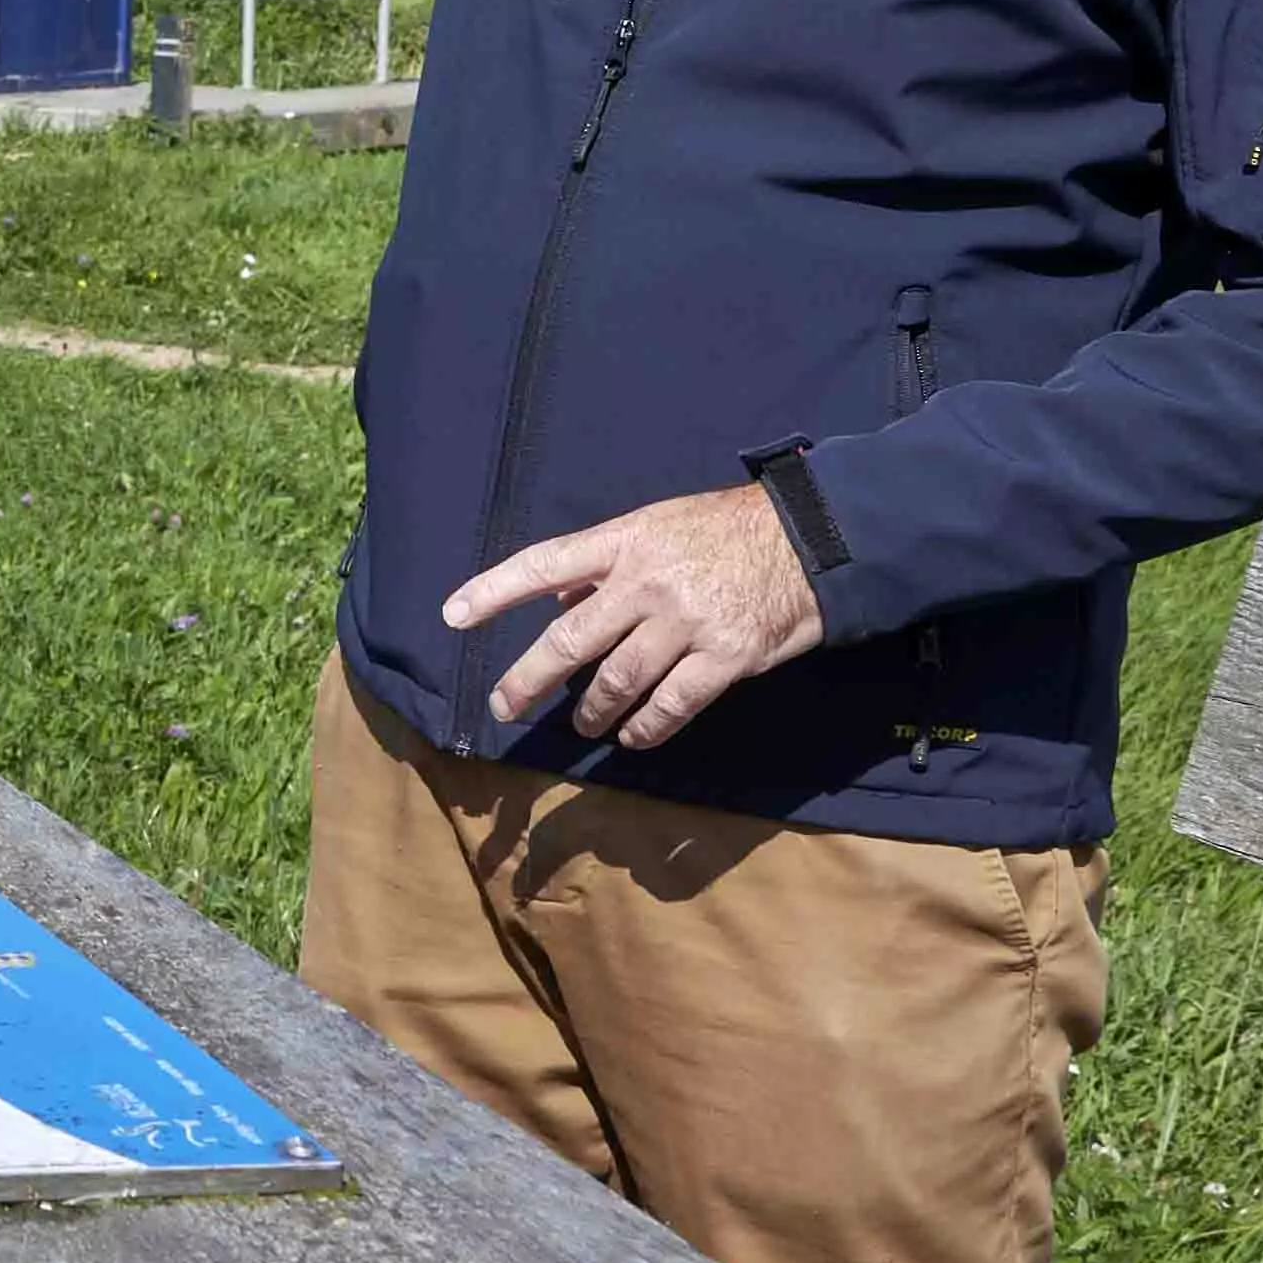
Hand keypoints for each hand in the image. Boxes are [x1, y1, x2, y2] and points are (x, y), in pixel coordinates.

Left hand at [444, 482, 825, 750]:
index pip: (544, 564)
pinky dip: (646, 729)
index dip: (494, 590)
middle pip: (570, 639)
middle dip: (529, 679)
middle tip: (505, 706)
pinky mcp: (722, 658)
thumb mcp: (659, 526)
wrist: (808, 542)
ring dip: (592, 711)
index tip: (453, 616)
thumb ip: (607, 563)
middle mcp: (646, 582)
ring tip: (583, 725)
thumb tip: (558, 595)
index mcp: (625, 541)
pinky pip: (670, 706)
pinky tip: (634, 737)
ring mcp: (684, 623)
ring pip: (616, 682)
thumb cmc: (727, 531)